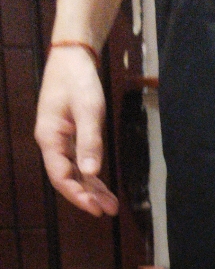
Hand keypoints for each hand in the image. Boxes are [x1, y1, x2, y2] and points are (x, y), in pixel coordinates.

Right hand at [35, 45, 118, 216]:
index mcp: (50, 137)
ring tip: (112, 205)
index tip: (97, 209)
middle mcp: (52, 142)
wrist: (73, 57)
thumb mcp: (88, 109)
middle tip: (109, 211)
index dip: (78, 196)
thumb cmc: (78, 79)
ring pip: (75, 172)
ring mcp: (61, 140)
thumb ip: (90, 141)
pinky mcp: (71, 136)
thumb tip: (92, 173)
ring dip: (92, 189)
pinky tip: (104, 187)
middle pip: (67, 178)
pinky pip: (80, 161)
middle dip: (87, 197)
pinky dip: (92, 175)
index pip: (61, 176)